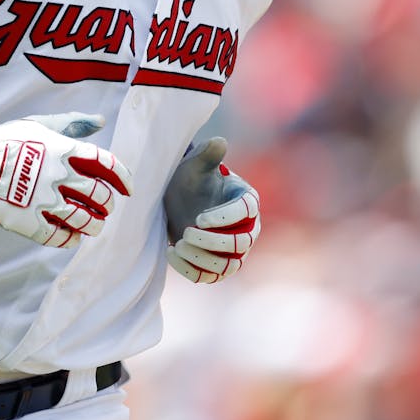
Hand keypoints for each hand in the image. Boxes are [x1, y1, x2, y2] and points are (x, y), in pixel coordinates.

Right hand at [0, 111, 132, 247]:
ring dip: (94, 225)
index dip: (123, 178)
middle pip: (99, 196)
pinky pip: (56, 237)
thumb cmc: (6, 138)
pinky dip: (69, 239)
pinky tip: (72, 238)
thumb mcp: (42, 124)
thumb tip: (99, 121)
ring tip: (94, 226)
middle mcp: (59, 175)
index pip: (107, 165)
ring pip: (83, 220)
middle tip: (106, 208)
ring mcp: (43, 200)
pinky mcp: (26, 220)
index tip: (128, 189)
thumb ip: (73, 124)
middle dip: (107, 204)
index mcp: (65, 151)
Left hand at [163, 138, 260, 283]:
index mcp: (247, 200)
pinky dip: (192, 270)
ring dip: (203, 259)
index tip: (199, 218)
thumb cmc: (190, 180)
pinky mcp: (218, 266)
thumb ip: (207, 155)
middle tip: (186, 232)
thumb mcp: (195, 165)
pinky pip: (211, 277)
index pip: (246, 212)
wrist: (178, 200)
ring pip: (229, 265)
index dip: (224, 218)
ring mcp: (234, 250)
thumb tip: (219, 142)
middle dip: (213, 241)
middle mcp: (248, 228)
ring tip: (178, 245)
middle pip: (241, 243)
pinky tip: (171, 253)